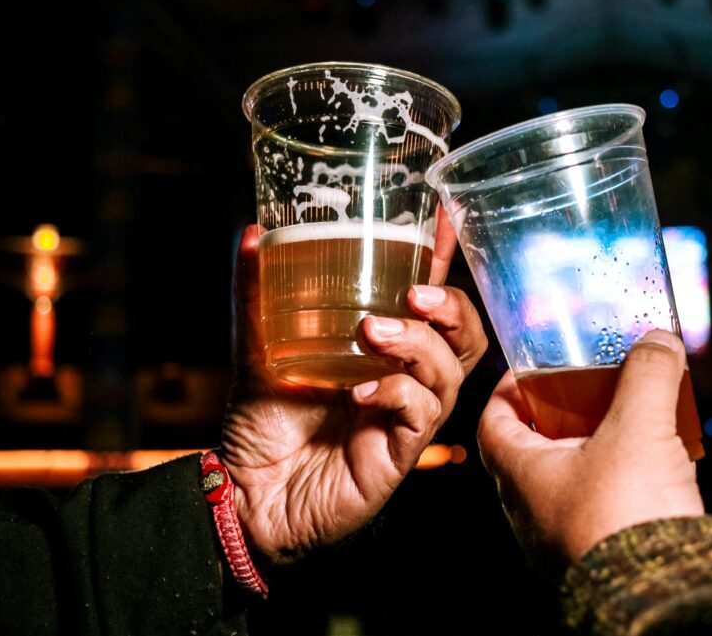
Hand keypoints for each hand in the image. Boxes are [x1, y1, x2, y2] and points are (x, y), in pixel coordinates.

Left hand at [221, 221, 486, 562]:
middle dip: (453, 307)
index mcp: (385, 350)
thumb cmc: (263, 424)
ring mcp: (406, 418)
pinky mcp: (399, 454)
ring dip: (420, 344)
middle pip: (466, 336)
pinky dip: (395, 393)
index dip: (445, 260)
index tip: (448, 216)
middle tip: (415, 293)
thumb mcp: (259, 348)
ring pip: (451, 371)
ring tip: (375, 332)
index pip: (430, 299)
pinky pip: (421, 416)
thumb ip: (258, 296)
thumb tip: (252, 233)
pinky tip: (360, 391)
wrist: (245, 494)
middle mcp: (406, 380)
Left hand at [477, 330, 703, 572]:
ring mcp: (565, 536)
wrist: (661, 596)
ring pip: (574, 476)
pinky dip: (627, 477)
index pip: (493, 422)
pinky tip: (661, 461)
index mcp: (522, 476)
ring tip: (634, 416)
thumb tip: (658, 340)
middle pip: (536, 446)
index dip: (508, 390)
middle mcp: (534, 509)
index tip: (532, 369)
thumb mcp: (640, 427)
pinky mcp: (602, 553)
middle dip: (566, 412)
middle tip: (594, 387)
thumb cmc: (627, 515)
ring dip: (601, 445)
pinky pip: (605, 504)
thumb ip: (648, 375)